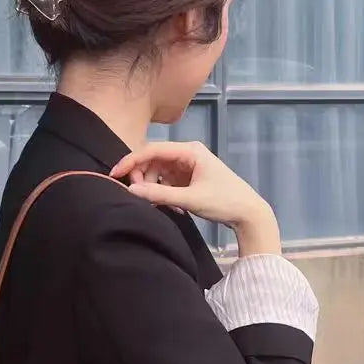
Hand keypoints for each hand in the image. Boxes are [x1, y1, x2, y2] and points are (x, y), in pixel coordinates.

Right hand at [111, 142, 280, 256]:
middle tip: (138, 194)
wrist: (248, 213)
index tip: (115, 174)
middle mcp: (188, 154)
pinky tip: (171, 206)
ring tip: (161, 204)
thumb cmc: (224, 202)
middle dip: (142, 175)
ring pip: (159, 171)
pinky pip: (167, 181)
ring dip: (153, 186)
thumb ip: (159, 194)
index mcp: (190, 151)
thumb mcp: (190, 199)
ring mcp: (189, 166)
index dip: (131, 161)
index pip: (152, 149)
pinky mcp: (190, 178)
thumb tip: (132, 190)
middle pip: (153, 159)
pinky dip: (163, 192)